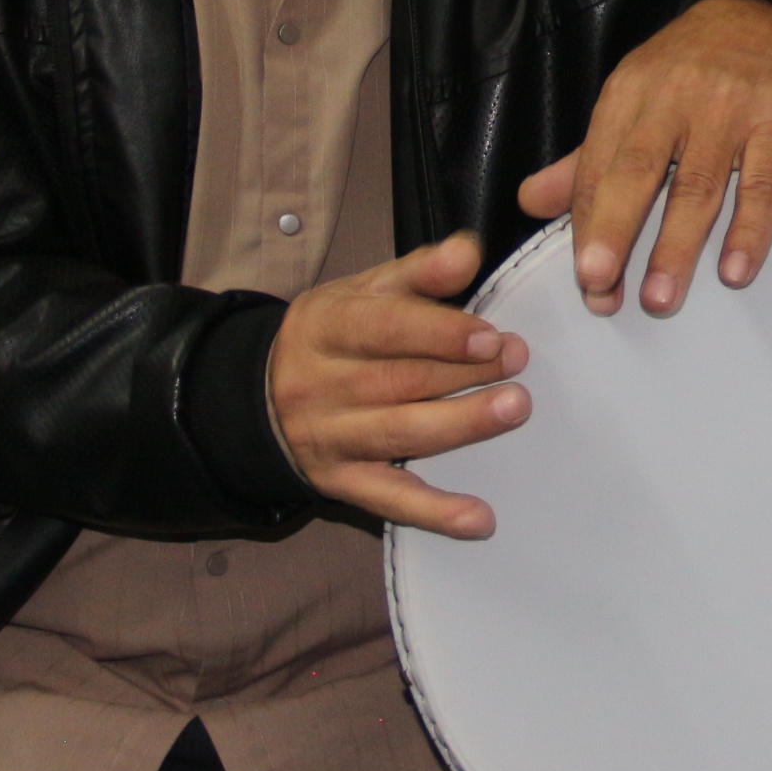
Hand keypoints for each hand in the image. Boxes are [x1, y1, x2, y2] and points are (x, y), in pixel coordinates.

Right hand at [267, 233, 528, 538]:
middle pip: (399, 380)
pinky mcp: (341, 483)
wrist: (254, 397)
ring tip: (513, 409)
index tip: (490, 335)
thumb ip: (419, 272)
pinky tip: (480, 519)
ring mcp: (331, 438)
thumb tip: (468, 251)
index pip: (383, 329)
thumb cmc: (331, 336)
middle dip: (464, 373)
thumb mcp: (362, 292)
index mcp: (325, 327)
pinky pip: (390, 500)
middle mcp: (322, 385)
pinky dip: (436, 513)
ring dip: (460, 426)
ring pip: (399, 434)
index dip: (439, 333)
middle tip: (518, 362)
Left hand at [512, 0, 771, 317]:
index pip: (600, 167)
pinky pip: (764, 183)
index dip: (589, 226)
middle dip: (616, 230)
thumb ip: (585, 159)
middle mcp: (675, 100)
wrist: (769, 16)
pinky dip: (750, 230)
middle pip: (639, 171)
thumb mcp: (632, 98)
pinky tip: (735, 270)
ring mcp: (730, 112)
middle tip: (599, 286)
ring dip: (677, 246)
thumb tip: (529, 202)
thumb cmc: (690, 68)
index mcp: (629, 95)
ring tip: (660, 299)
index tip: (586, 281)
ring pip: (699, 185)